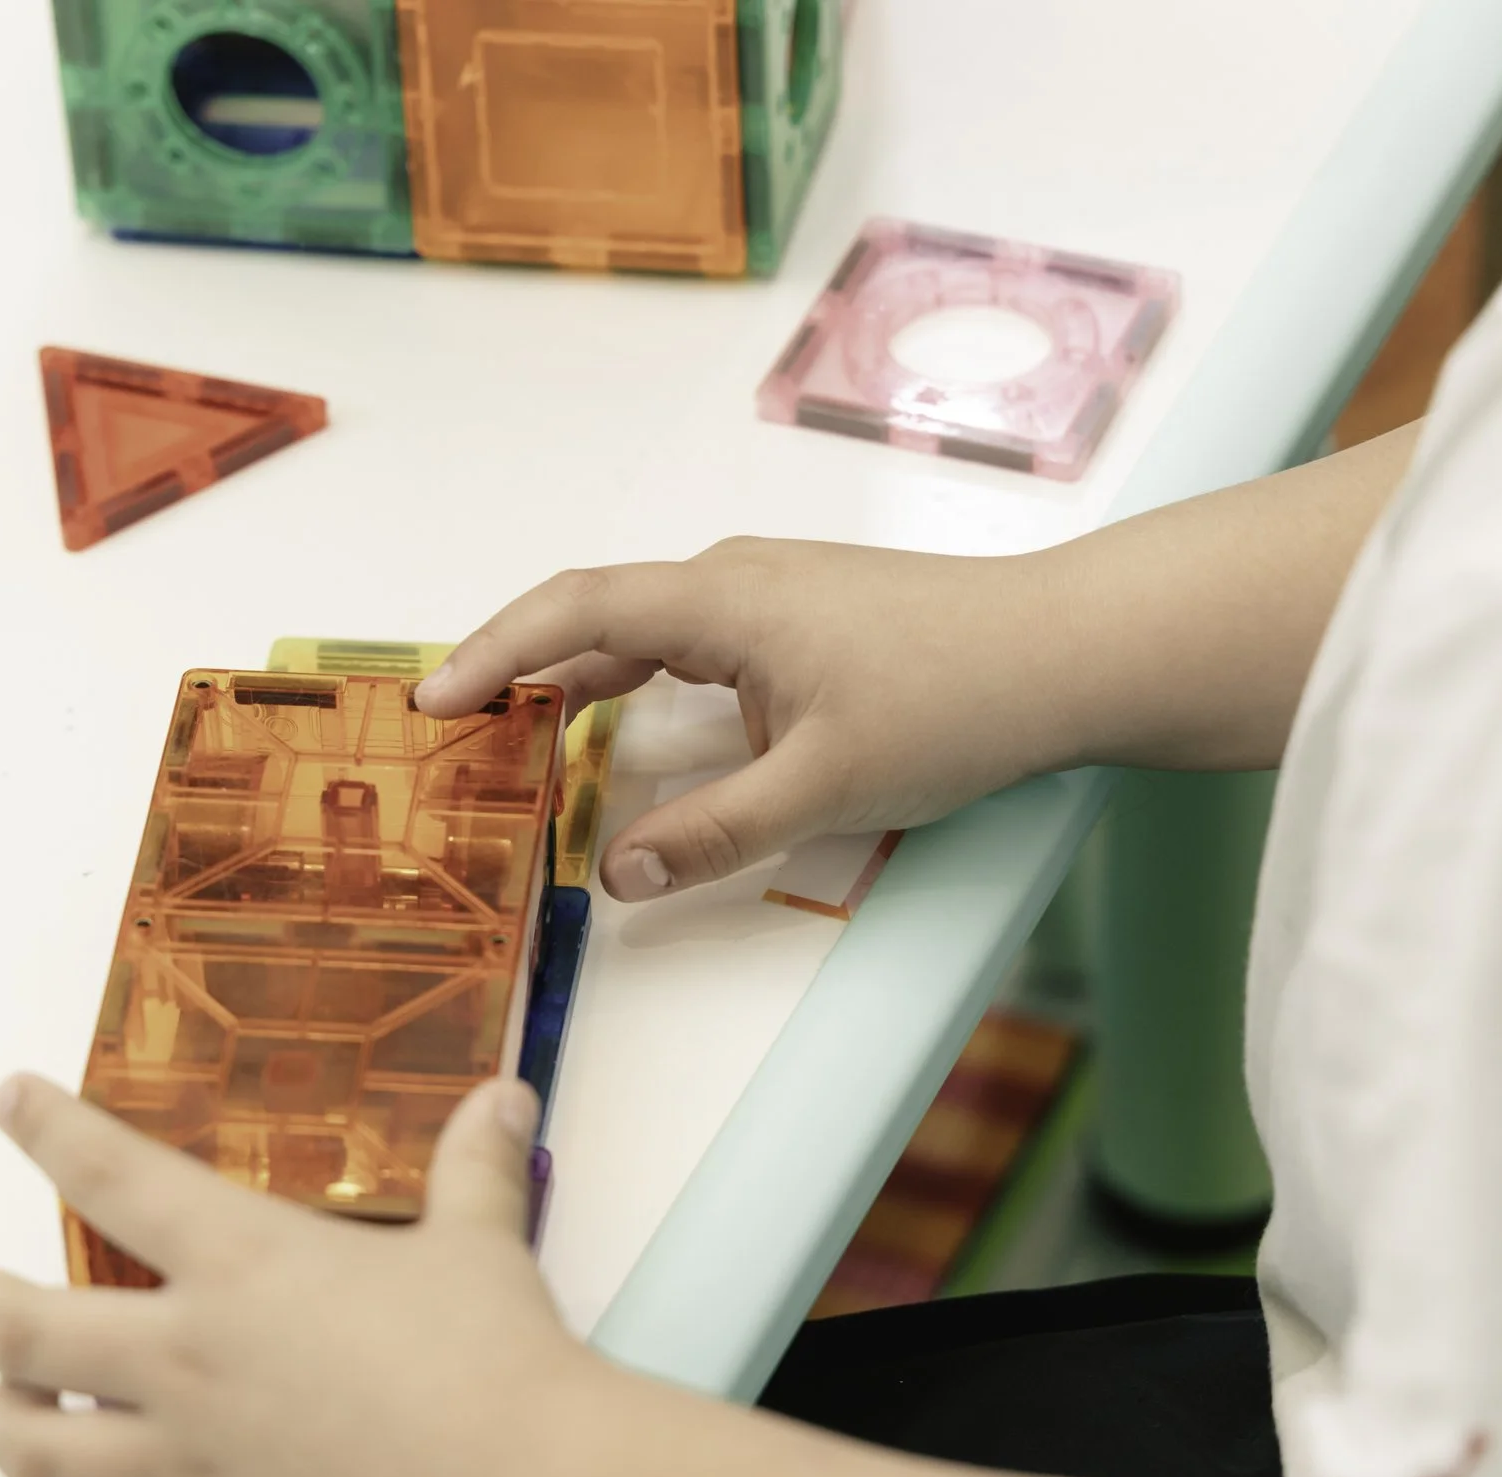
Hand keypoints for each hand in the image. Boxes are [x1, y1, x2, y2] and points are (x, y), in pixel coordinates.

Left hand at [0, 1072, 605, 1476]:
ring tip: (8, 1406)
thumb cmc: (495, 1362)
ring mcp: (197, 1469)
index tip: (9, 1102)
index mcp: (242, 1267)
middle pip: (22, 1335)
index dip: (48, 1129)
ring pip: (46, 1460)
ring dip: (10, 1427)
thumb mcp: (482, 1244)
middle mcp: (190, 1366)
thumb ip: (474, 1170)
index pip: (111, 1178)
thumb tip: (504, 1099)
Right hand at [412, 537, 1083, 901]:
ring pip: (650, 629)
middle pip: (599, 613)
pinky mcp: (809, 618)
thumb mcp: (827, 784)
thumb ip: (716, 831)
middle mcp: (738, 577)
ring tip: (526, 738)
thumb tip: (619, 873)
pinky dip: (644, 683)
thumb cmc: (958, 700)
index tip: (429, 703)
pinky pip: (696, 642)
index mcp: (724, 597)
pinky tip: (644, 735)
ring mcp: (776, 592)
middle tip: (455, 732)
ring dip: (583, 679)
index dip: (492, 654)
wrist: (1072, 651)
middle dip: (520, 668)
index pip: (574, 610)